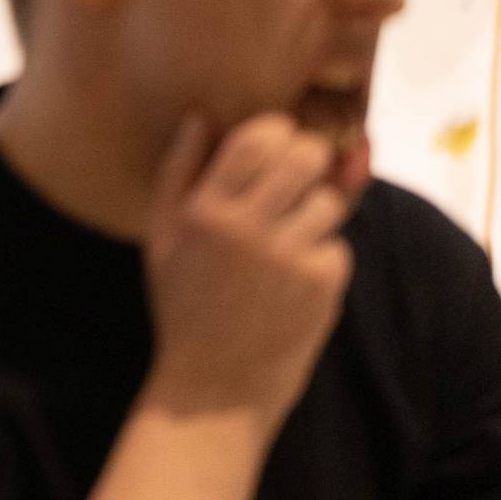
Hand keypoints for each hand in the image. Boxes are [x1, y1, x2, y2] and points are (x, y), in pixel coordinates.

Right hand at [140, 112, 353, 437]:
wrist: (217, 384)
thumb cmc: (184, 303)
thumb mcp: (162, 234)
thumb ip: (179, 170)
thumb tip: (202, 115)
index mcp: (205, 210)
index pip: (256, 138)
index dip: (276, 129)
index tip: (277, 140)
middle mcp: (248, 228)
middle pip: (306, 157)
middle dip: (311, 156)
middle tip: (302, 171)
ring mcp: (289, 258)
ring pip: (330, 200)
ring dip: (318, 209)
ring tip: (295, 230)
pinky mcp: (322, 287)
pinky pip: (338, 245)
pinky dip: (324, 254)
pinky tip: (298, 275)